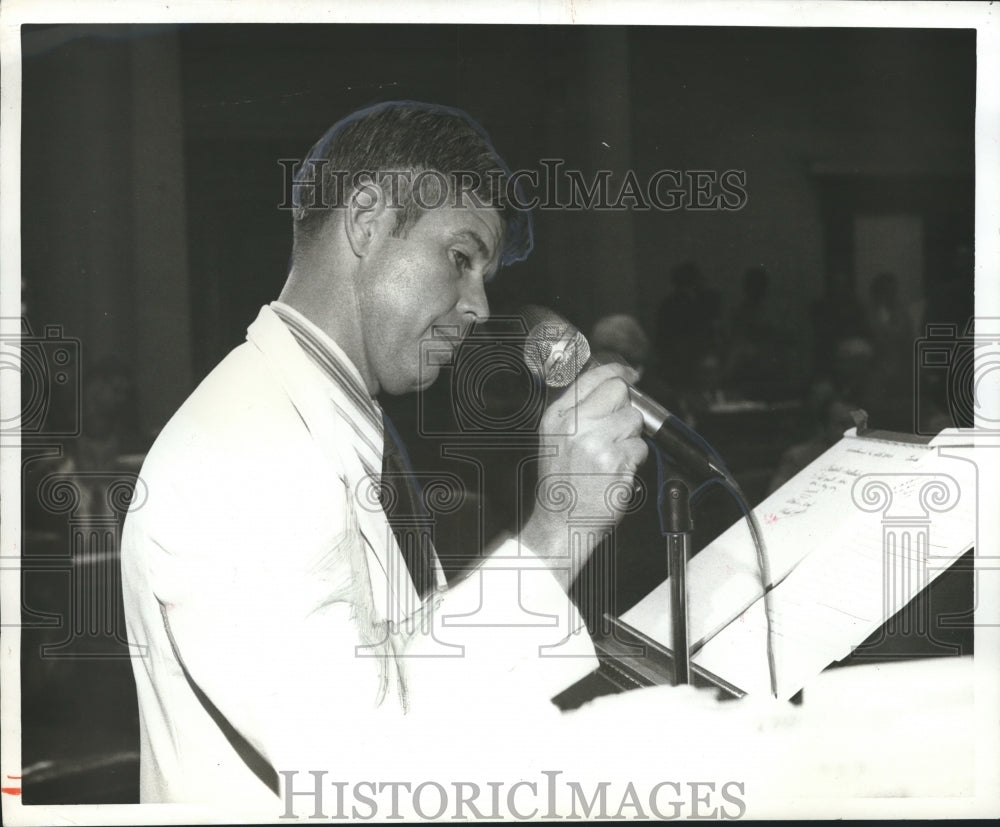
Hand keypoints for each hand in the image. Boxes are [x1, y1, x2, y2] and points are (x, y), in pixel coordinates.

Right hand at [521, 362, 648, 588]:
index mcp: (557, 416)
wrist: (561, 523)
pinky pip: (640, 448)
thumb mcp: (557, 439)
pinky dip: (634, 460)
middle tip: (616, 431)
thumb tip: (614, 384)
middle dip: (625, 409)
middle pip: (619, 392)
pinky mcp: (615, 461)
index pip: (594, 377)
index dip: (618, 371)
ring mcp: (595, 442)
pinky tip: (615, 472)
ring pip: (633, 421)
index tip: (631, 373)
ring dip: (631, 439)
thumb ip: (580, 410)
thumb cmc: (562, 484)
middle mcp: (574, 425)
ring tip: (611, 457)